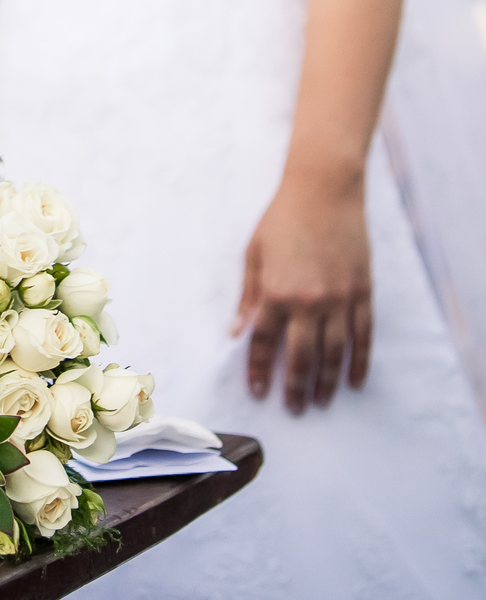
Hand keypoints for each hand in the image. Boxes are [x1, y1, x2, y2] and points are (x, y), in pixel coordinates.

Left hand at [233, 170, 372, 412]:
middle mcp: (307, 301)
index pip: (265, 343)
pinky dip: (359, 362)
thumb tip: (237, 332)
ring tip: (321, 402)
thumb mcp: (254, 253)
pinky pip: (363, 336)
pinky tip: (354, 380)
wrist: (324, 190)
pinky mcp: (362, 292)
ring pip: (334, 353)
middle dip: (296, 388)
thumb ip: (248, 296)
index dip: (261, 370)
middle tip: (294, 409)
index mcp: (275, 291)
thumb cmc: (282, 218)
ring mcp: (339, 299)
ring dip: (327, 383)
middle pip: (301, 357)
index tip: (260, 392)